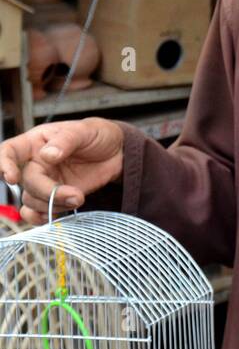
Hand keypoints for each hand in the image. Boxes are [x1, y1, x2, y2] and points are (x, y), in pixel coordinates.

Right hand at [0, 118, 124, 225]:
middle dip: (47, 192)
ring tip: (79, 198)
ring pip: (31, 200)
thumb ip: (66, 141)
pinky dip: (42, 218)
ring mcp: (45, 182)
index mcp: (35, 142)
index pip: (9, 151)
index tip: (12, 178)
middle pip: (26, 182)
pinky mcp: (55, 198)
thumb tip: (47, 155)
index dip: (4, 164)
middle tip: (76, 194)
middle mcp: (35, 163)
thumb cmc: (97, 135)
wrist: (117, 153)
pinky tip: (54, 216)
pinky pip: (38, 212)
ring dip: (53, 205)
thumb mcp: (84, 130)